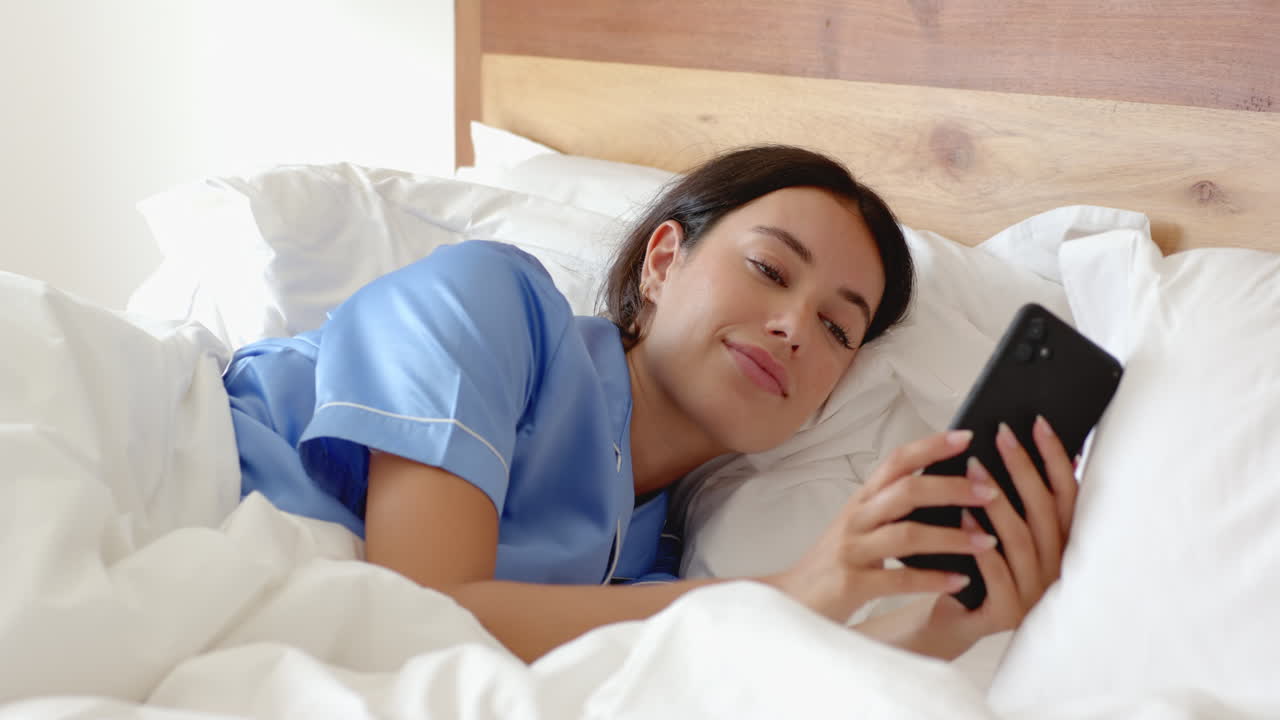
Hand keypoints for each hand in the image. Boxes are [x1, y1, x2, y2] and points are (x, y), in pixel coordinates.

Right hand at [765, 429, 1001, 624]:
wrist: (792, 600)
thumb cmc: (835, 564)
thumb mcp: (861, 528)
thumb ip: (895, 509)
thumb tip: (950, 490)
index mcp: (862, 501)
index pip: (896, 462)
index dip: (931, 446)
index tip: (967, 436)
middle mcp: (856, 519)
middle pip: (906, 491)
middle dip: (952, 488)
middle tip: (990, 490)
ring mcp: (852, 551)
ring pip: (906, 534)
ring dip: (952, 536)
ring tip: (988, 541)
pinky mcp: (851, 584)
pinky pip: (898, 579)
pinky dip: (933, 579)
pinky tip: (962, 581)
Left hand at [921, 416, 1078, 649]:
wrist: (952, 616)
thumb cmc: (975, 563)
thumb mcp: (1001, 529)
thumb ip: (1016, 499)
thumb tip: (1019, 442)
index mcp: (1060, 545)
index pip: (1066, 494)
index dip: (1055, 458)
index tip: (1037, 423)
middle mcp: (1056, 568)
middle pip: (1044, 510)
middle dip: (1023, 468)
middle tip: (1001, 435)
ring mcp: (1034, 593)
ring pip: (1020, 539)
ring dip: (997, 500)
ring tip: (973, 468)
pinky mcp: (1007, 613)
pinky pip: (996, 573)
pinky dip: (979, 542)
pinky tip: (962, 517)